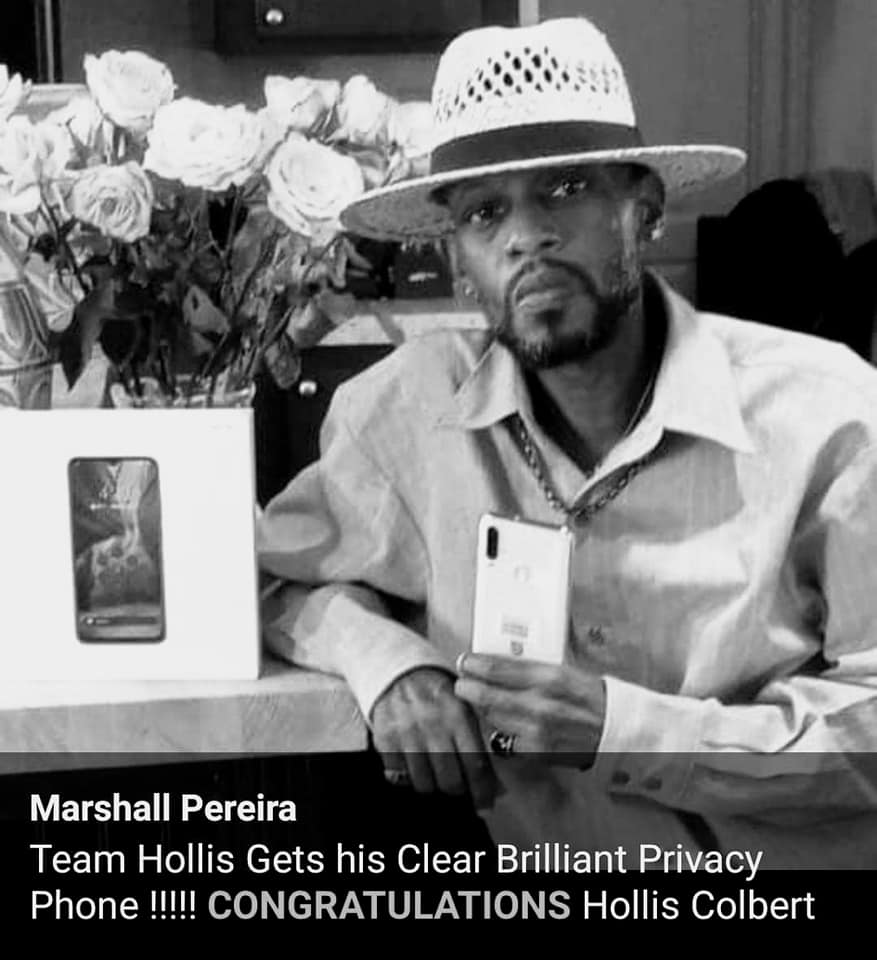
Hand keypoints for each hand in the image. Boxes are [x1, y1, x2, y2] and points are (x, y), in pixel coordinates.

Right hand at [370, 667, 498, 808]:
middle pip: (451, 781)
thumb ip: (478, 736)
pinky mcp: (385, 739)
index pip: (475, 765)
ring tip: (435, 773)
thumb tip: (495, 781)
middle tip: (458, 785)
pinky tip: (414, 765)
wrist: (398, 670)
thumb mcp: (463, 704)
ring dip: (432, 784)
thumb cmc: (436, 691)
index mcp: (458, 715)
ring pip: (424, 784)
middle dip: (458, 789)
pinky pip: (399, 777)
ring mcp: (407, 733)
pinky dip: (407, 777)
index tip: (485, 802)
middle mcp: (433, 725)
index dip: (482, 791)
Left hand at [454, 654, 606, 767]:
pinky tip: (499, 722)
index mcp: (549, 676)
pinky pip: (505, 738)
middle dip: (468, 687)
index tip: (466, 661)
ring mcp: (536, 730)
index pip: (497, 668)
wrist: (618, 731)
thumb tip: (499, 663)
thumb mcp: (564, 671)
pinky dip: (498, 729)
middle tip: (462, 683)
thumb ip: (532, 669)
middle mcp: (540, 703)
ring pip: (492, 717)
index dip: (475, 664)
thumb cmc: (593, 698)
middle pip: (486, 694)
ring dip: (481, 707)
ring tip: (478, 699)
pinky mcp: (536, 751)